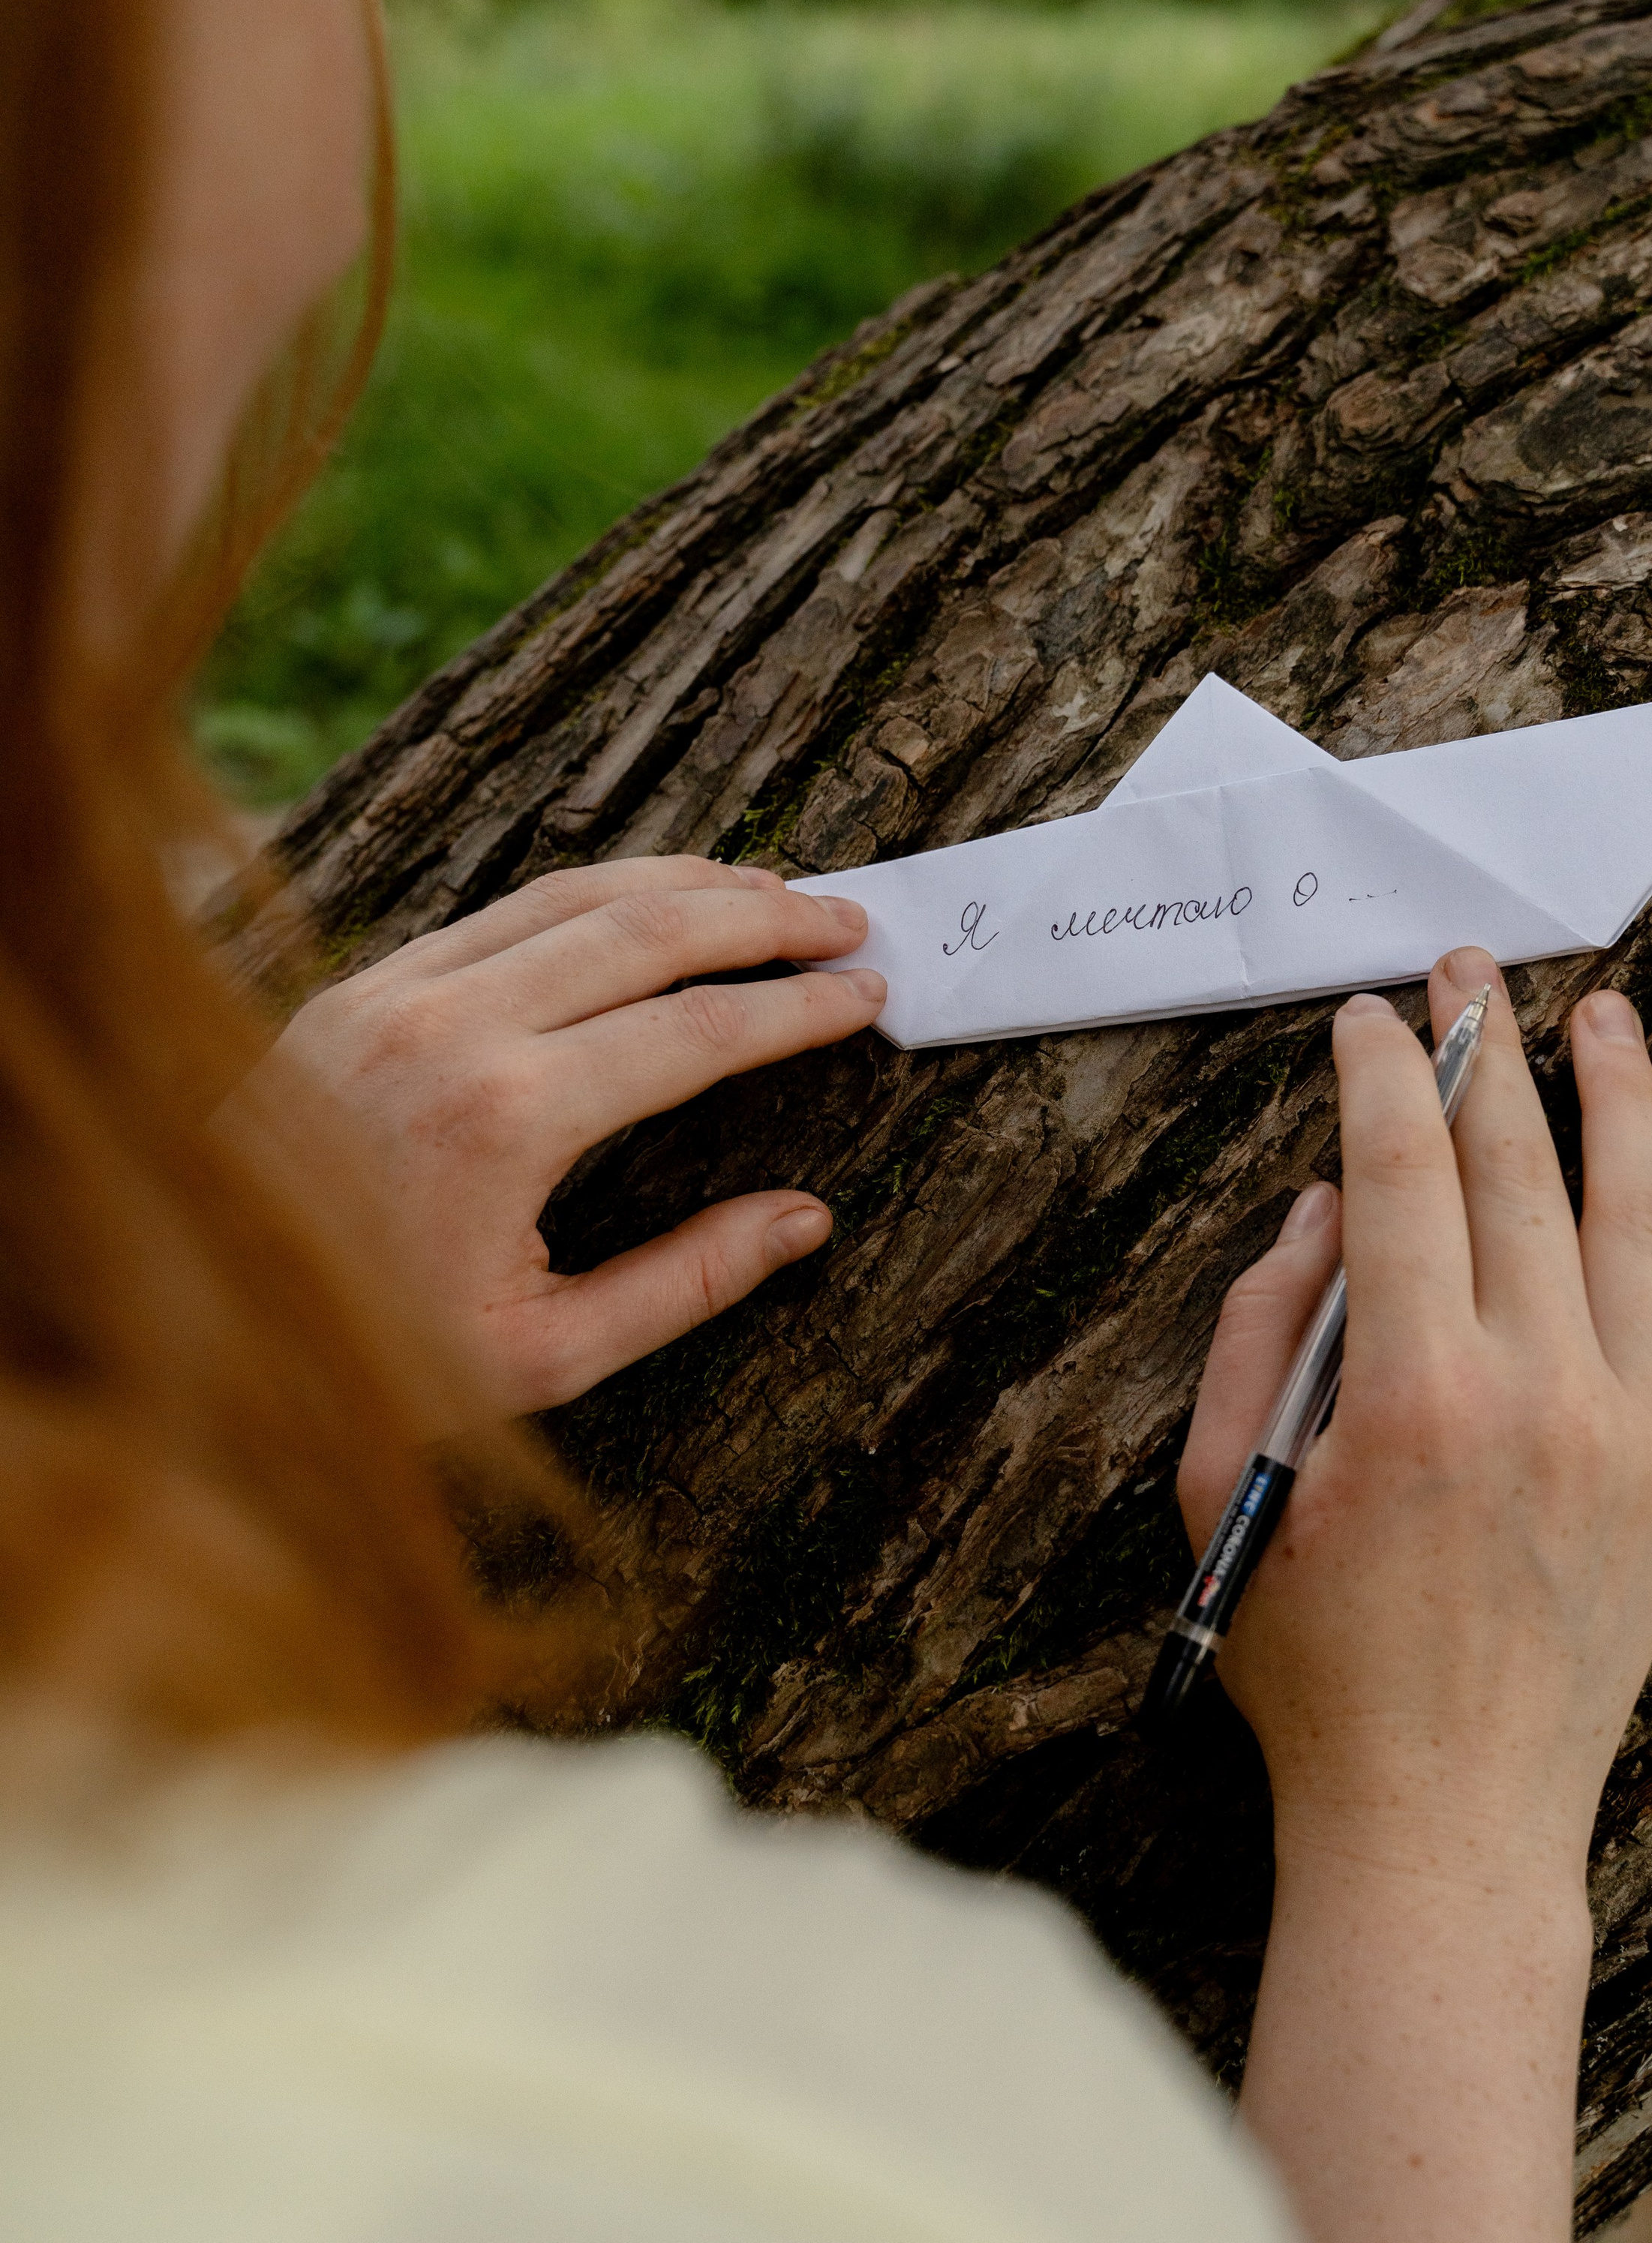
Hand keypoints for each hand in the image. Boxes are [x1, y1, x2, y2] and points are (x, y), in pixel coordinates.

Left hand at [263, 858, 882, 1418]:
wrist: (192, 1327)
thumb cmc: (370, 1360)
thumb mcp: (543, 1358)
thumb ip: (686, 1281)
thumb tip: (805, 1220)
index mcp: (508, 1117)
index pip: (698, 1031)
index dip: (798, 1009)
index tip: (868, 995)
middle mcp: (452, 1027)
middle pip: (648, 929)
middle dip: (763, 915)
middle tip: (847, 916)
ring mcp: (393, 993)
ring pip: (572, 894)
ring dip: (684, 882)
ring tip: (769, 888)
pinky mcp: (354, 988)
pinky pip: (497, 912)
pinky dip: (591, 895)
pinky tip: (643, 906)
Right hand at [1179, 945, 1651, 1897]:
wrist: (1445, 1815)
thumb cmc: (1313, 1664)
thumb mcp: (1222, 1493)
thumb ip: (1260, 1331)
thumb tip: (1322, 1208)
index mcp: (1413, 1396)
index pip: (1406, 1179)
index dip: (1383, 1079)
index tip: (1368, 1019)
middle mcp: (1540, 1394)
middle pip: (1522, 1173)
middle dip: (1488, 1053)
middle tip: (1466, 974)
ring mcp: (1629, 1429)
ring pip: (1641, 1214)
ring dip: (1622, 1097)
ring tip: (1602, 1014)